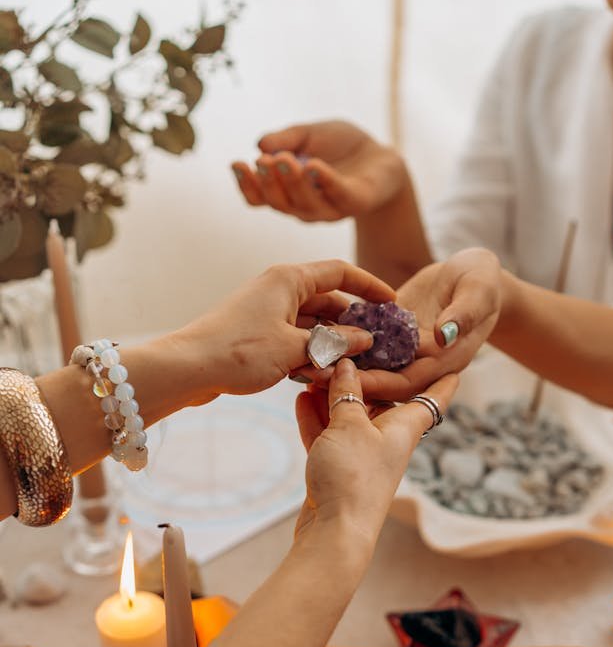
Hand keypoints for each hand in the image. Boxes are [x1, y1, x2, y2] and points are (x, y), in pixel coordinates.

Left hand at [179, 259, 394, 399]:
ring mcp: (267, 312)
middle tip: (379, 345)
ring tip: (355, 364)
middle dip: (353, 323)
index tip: (392, 303)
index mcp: (289, 279)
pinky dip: (311, 353)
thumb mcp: (296, 348)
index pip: (341, 272)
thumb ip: (335, 343)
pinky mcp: (257, 334)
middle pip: (328, 300)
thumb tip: (366, 339)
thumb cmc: (238, 351)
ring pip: (312, 323)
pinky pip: (295, 338)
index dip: (370, 286)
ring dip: (332, 343)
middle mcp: (278, 289)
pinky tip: (322, 375)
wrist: (187, 369)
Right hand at [231, 120, 406, 221]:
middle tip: (262, 161)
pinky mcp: (355, 202)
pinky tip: (314, 166)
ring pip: (305, 204)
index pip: (260, 198)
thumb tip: (260, 144)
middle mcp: (304, 206)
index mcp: (287, 193)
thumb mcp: (308, 135)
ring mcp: (330, 208)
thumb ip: (286, 139)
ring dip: (292, 182)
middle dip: (268, 183)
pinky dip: (325, 181)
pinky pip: (338, 194)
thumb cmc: (339, 147)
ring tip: (284, 159)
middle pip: (280, 203)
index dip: (246, 185)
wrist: (380, 155)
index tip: (236, 163)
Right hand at [294, 358, 457, 543]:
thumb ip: (347, 393)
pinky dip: (318, 418)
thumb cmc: (353, 478)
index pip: (432, 398)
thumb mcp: (349, 425)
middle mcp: (388, 440)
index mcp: (405, 427)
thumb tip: (346, 366)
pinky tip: (301, 400)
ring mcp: (363, 456)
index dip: (443, 380)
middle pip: (382, 401)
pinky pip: (330, 436)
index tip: (453, 364)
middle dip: (364, 378)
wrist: (335, 532)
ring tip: (313, 372)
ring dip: (332, 396)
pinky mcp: (340, 470)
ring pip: (350, 417)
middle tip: (348, 351)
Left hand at [295, 250, 501, 401]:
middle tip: (316, 377)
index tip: (353, 383)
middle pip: (380, 379)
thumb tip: (445, 333)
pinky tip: (312, 335)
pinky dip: (342, 340)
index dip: (380, 384)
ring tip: (304, 360)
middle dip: (350, 380)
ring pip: (367, 363)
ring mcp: (403, 348)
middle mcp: (419, 361)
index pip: (407, 381)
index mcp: (442, 359)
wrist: (476, 274)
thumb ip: (465, 314)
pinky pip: (362, 341)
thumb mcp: (479, 294)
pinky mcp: (389, 333)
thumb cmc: (484, 281)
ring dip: (340, 363)